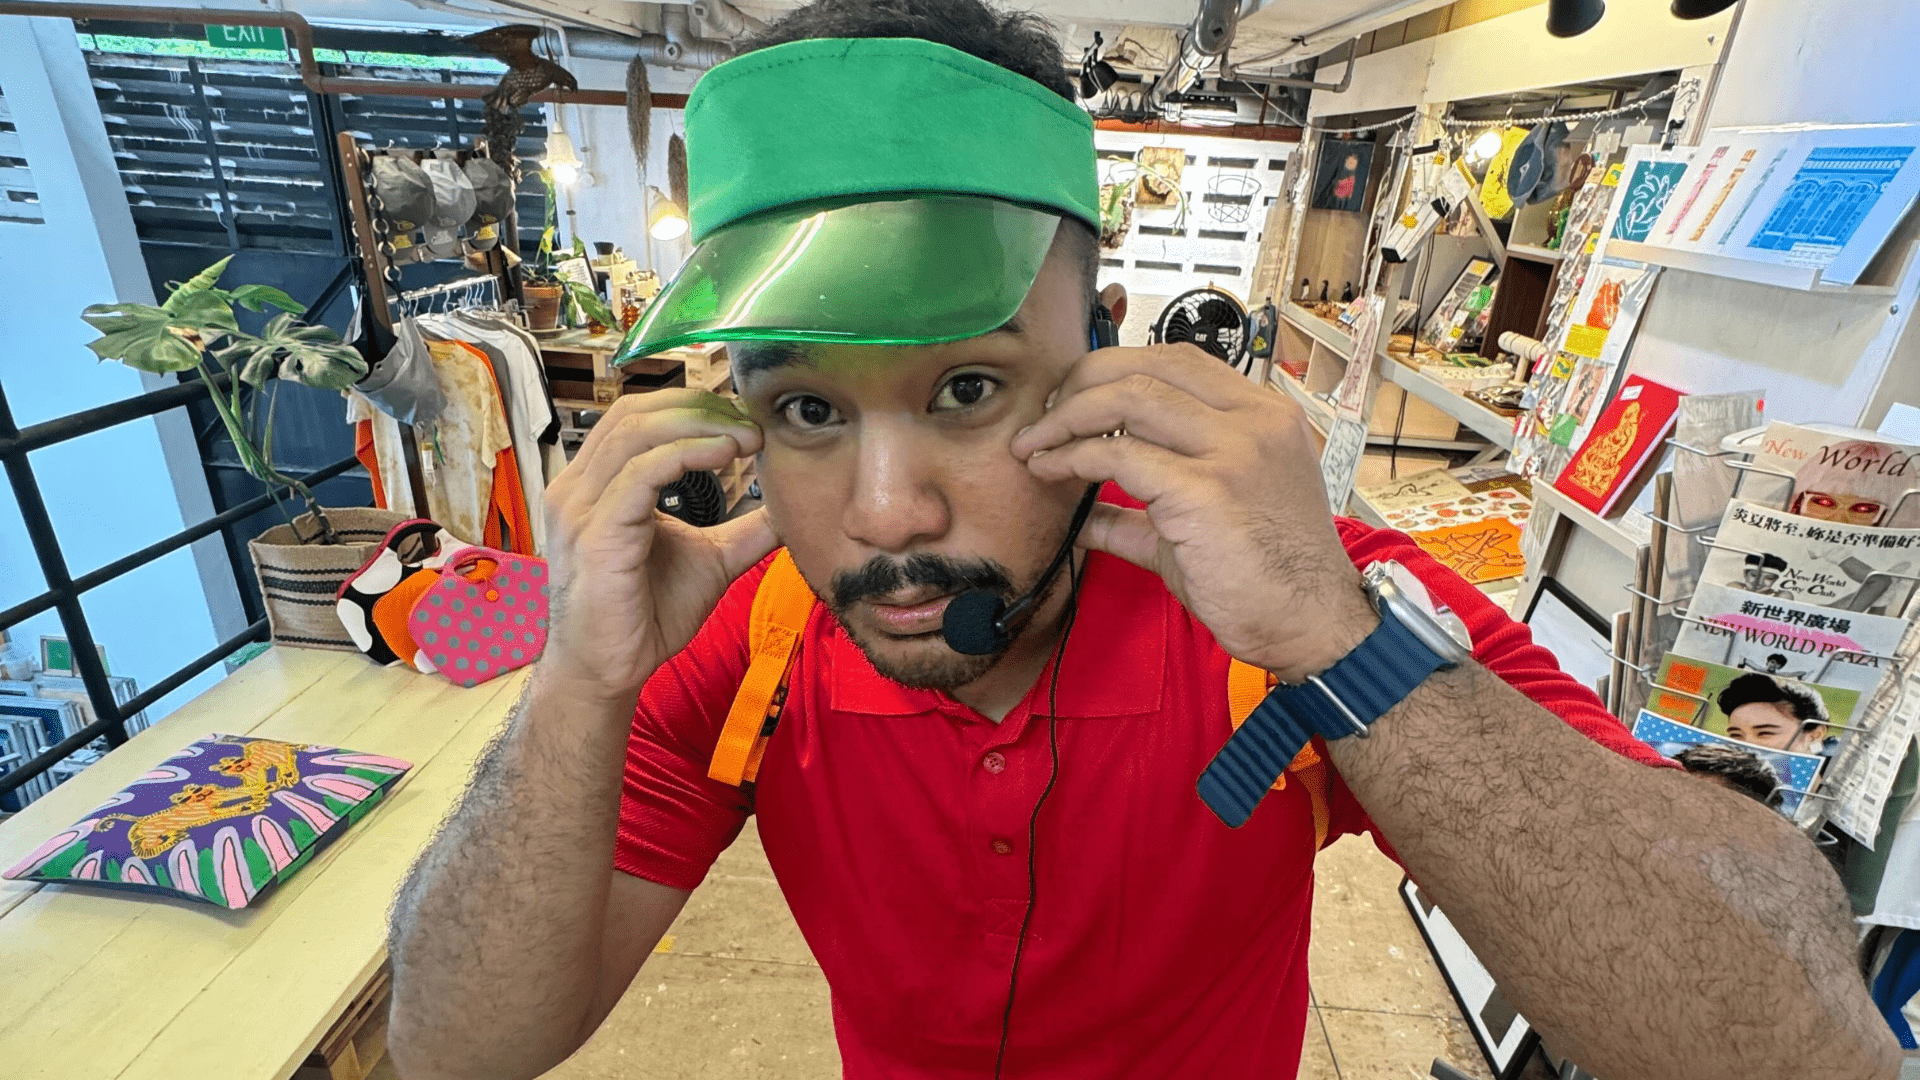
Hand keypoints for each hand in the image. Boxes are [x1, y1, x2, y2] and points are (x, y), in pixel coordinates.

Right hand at [539, 389, 775, 704]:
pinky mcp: (595, 534)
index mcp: (597, 484)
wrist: (612, 671)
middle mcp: (578, 487)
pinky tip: (724, 455)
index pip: (639, 416)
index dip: (694, 407)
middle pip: (636, 412)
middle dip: (700, 408)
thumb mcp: (710, 558)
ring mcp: (580, 507)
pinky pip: (640, 473)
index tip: (746, 422)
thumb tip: (789, 507)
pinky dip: (687, 453)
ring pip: (637, 431)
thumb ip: (743, 529)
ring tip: (747, 438)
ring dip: (700, 425)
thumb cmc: (647, 615)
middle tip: (752, 424)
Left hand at [1010, 344, 1375, 681]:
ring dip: (1067, 417)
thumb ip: (1144, 510)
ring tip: (1034, 443)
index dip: (1116, 370)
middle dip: (1082, 382)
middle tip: (1045, 416)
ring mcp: (1234, 451)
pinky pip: (1120, 454)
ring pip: (1128, 397)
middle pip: (1148, 365)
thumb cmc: (1268, 581)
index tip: (1075, 399)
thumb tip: (1085, 512)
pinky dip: (1075, 458)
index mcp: (1263, 416)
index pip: (1177, 360)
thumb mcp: (1206, 523)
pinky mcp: (1206, 490)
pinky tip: (1051, 470)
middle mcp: (1254, 421)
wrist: (1313, 626)